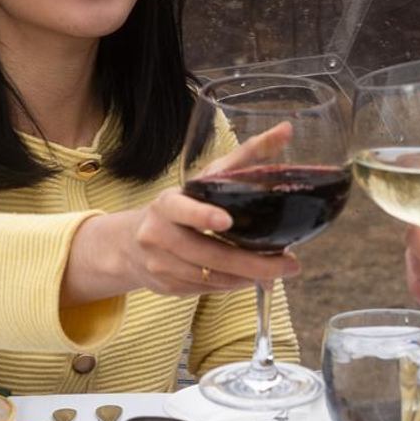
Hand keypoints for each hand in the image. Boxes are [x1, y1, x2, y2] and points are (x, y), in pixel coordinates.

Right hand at [63, 125, 298, 302]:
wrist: (129, 245)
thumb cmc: (181, 205)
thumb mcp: (205, 179)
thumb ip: (246, 156)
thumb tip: (286, 130)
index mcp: (167, 205)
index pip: (181, 209)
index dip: (202, 215)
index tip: (226, 220)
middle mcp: (159, 236)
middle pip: (210, 255)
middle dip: (253, 263)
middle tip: (290, 264)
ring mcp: (161, 265)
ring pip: (213, 278)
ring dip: (248, 277)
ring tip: (278, 271)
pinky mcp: (168, 288)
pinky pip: (208, 291)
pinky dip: (233, 286)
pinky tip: (250, 278)